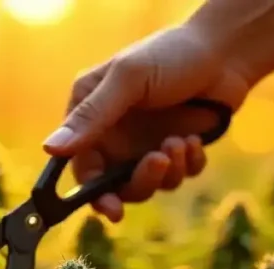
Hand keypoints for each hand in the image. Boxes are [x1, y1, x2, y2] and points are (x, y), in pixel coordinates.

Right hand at [44, 24, 250, 221]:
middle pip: (115, 185)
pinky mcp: (175, 151)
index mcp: (92, 115)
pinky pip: (178, 177)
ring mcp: (145, 144)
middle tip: (159, 163)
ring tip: (180, 142)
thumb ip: (91, 115)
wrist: (224, 53)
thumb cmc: (170, 55)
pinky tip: (195, 140)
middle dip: (139, 182)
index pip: (82, 165)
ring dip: (167, 172)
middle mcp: (115, 134)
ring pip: (149, 185)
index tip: (112, 210)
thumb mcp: (128, 80)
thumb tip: (50, 148)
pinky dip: (188, 164)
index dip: (93, 192)